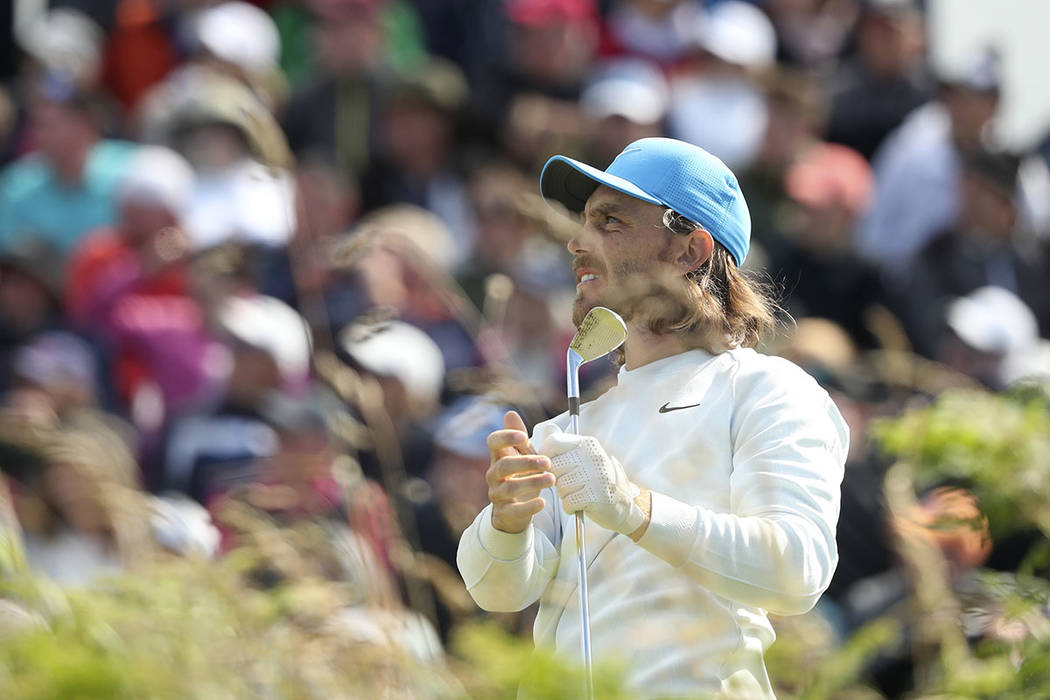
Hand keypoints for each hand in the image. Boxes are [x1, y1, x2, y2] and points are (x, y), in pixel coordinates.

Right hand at [485, 411, 554, 533]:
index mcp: (498, 457)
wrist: (514, 513)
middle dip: (527, 462)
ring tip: (551, 479)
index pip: (493, 442)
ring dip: (532, 482)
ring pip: (509, 487)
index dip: (505, 437)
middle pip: (504, 465)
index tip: (523, 437)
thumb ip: (520, 440)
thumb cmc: (520, 478)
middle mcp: (494, 475)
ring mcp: (497, 494)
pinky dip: (529, 507)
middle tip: (548, 462)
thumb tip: (510, 413)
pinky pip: (514, 510)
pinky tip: (543, 502)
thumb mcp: (523, 458)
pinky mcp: (504, 513)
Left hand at [539, 432, 645, 535]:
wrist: (620, 505)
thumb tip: (548, 427)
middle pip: (554, 466)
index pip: (553, 442)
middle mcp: (593, 456)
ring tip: (578, 493)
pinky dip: (570, 507)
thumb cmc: (594, 480)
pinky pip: (567, 502)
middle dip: (557, 479)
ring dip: (564, 495)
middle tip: (571, 483)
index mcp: (588, 444)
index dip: (545, 457)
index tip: (551, 466)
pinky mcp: (597, 496)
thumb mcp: (582, 457)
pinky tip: (581, 504)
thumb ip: (563, 445)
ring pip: (560, 486)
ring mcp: (597, 476)